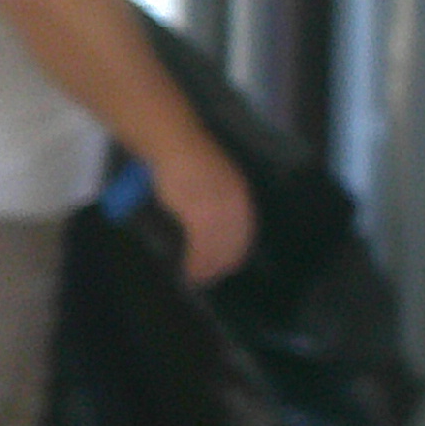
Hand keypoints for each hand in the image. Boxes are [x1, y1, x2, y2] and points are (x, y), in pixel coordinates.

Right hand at [151, 137, 256, 287]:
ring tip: (201, 279)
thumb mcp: (216, 183)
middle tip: (214, 277)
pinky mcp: (199, 214)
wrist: (178, 146)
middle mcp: (236, 204)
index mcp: (242, 195)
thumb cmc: (193, 162)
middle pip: (235, 242)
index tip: (232, 264)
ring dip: (210, 267)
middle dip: (225, 262)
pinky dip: (196, 262)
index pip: (246, 230)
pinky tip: (190, 271)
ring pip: (218, 248)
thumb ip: (220, 204)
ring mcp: (218, 209)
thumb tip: (216, 226)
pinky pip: (201, 246)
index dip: (238, 250)